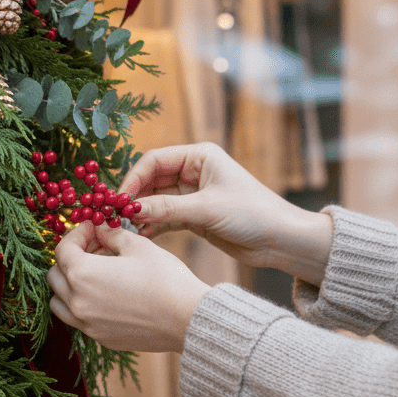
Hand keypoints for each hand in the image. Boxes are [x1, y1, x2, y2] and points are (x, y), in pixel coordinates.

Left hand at [47, 221, 209, 351]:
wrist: (187, 319)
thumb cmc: (165, 279)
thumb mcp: (138, 246)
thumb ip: (112, 235)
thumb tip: (101, 229)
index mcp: (83, 274)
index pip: (63, 249)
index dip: (77, 234)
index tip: (93, 229)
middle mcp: (78, 302)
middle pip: (55, 275)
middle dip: (70, 258)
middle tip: (95, 249)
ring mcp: (87, 324)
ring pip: (59, 302)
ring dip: (69, 285)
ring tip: (94, 274)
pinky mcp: (101, 338)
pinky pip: (78, 320)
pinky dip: (81, 305)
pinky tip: (106, 295)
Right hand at [120, 143, 333, 286]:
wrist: (282, 240)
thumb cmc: (252, 213)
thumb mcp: (206, 209)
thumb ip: (167, 208)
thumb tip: (131, 209)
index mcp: (200, 156)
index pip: (155, 160)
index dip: (134, 178)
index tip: (119, 199)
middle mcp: (194, 171)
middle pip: (152, 179)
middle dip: (135, 196)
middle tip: (115, 215)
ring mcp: (193, 195)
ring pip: (156, 200)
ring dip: (142, 213)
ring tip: (124, 228)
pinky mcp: (195, 216)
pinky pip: (166, 217)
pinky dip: (153, 225)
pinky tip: (141, 236)